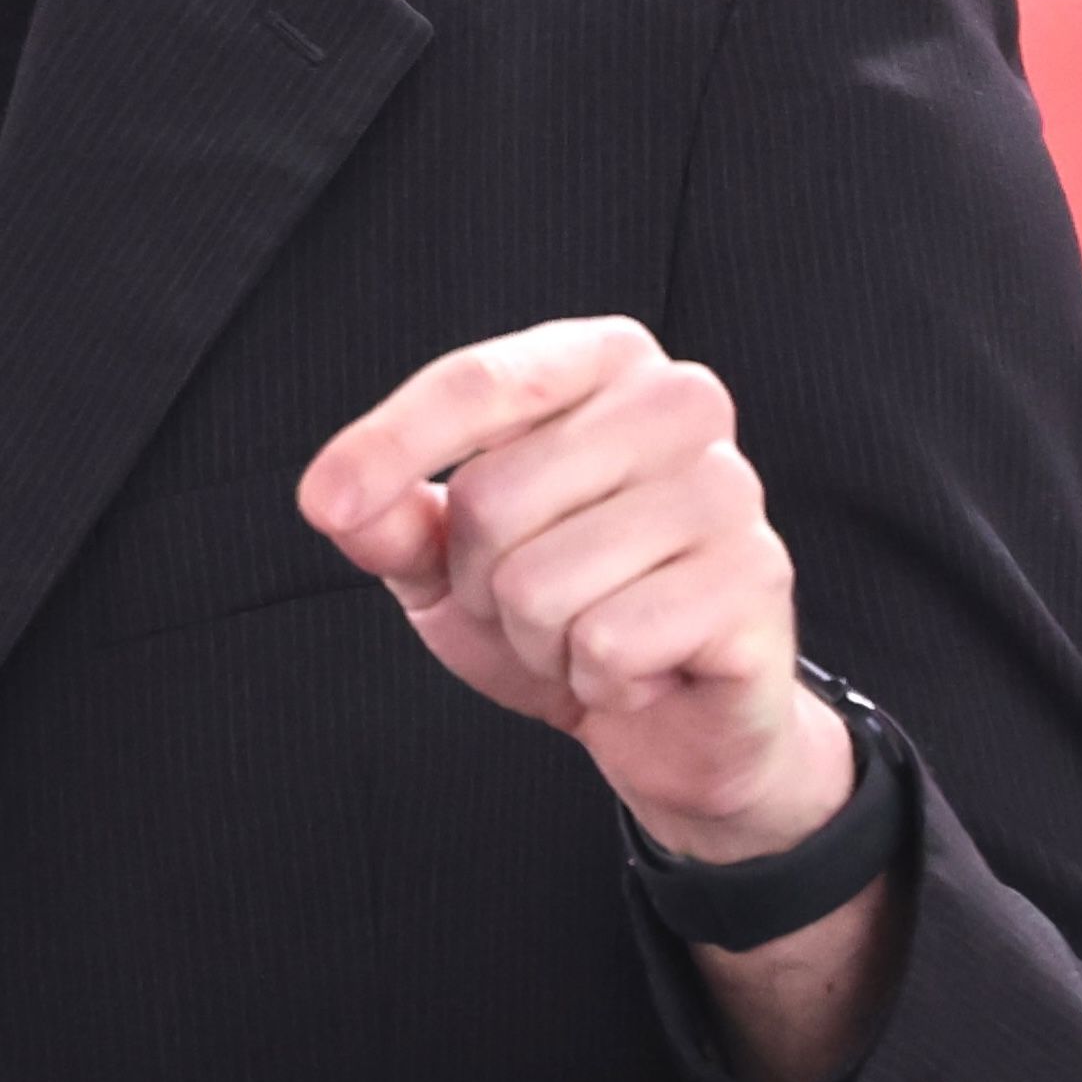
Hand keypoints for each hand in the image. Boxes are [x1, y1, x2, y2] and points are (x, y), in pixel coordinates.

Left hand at [298, 316, 854, 861]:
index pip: (477, 382)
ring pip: (540, 581)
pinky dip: (597, 679)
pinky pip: (607, 642)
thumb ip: (389, 521)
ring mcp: (729, 488)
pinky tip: (641, 668)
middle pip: (493, 495)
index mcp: (604, 362)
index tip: (323, 500)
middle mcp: (680, 402)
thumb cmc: (566, 608)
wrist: (677, 719)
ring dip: (539, 640)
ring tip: (588, 633)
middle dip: (484, 582)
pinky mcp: (757, 580)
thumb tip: (336, 499)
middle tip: (536, 603)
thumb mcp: (451, 563)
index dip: (388, 444)